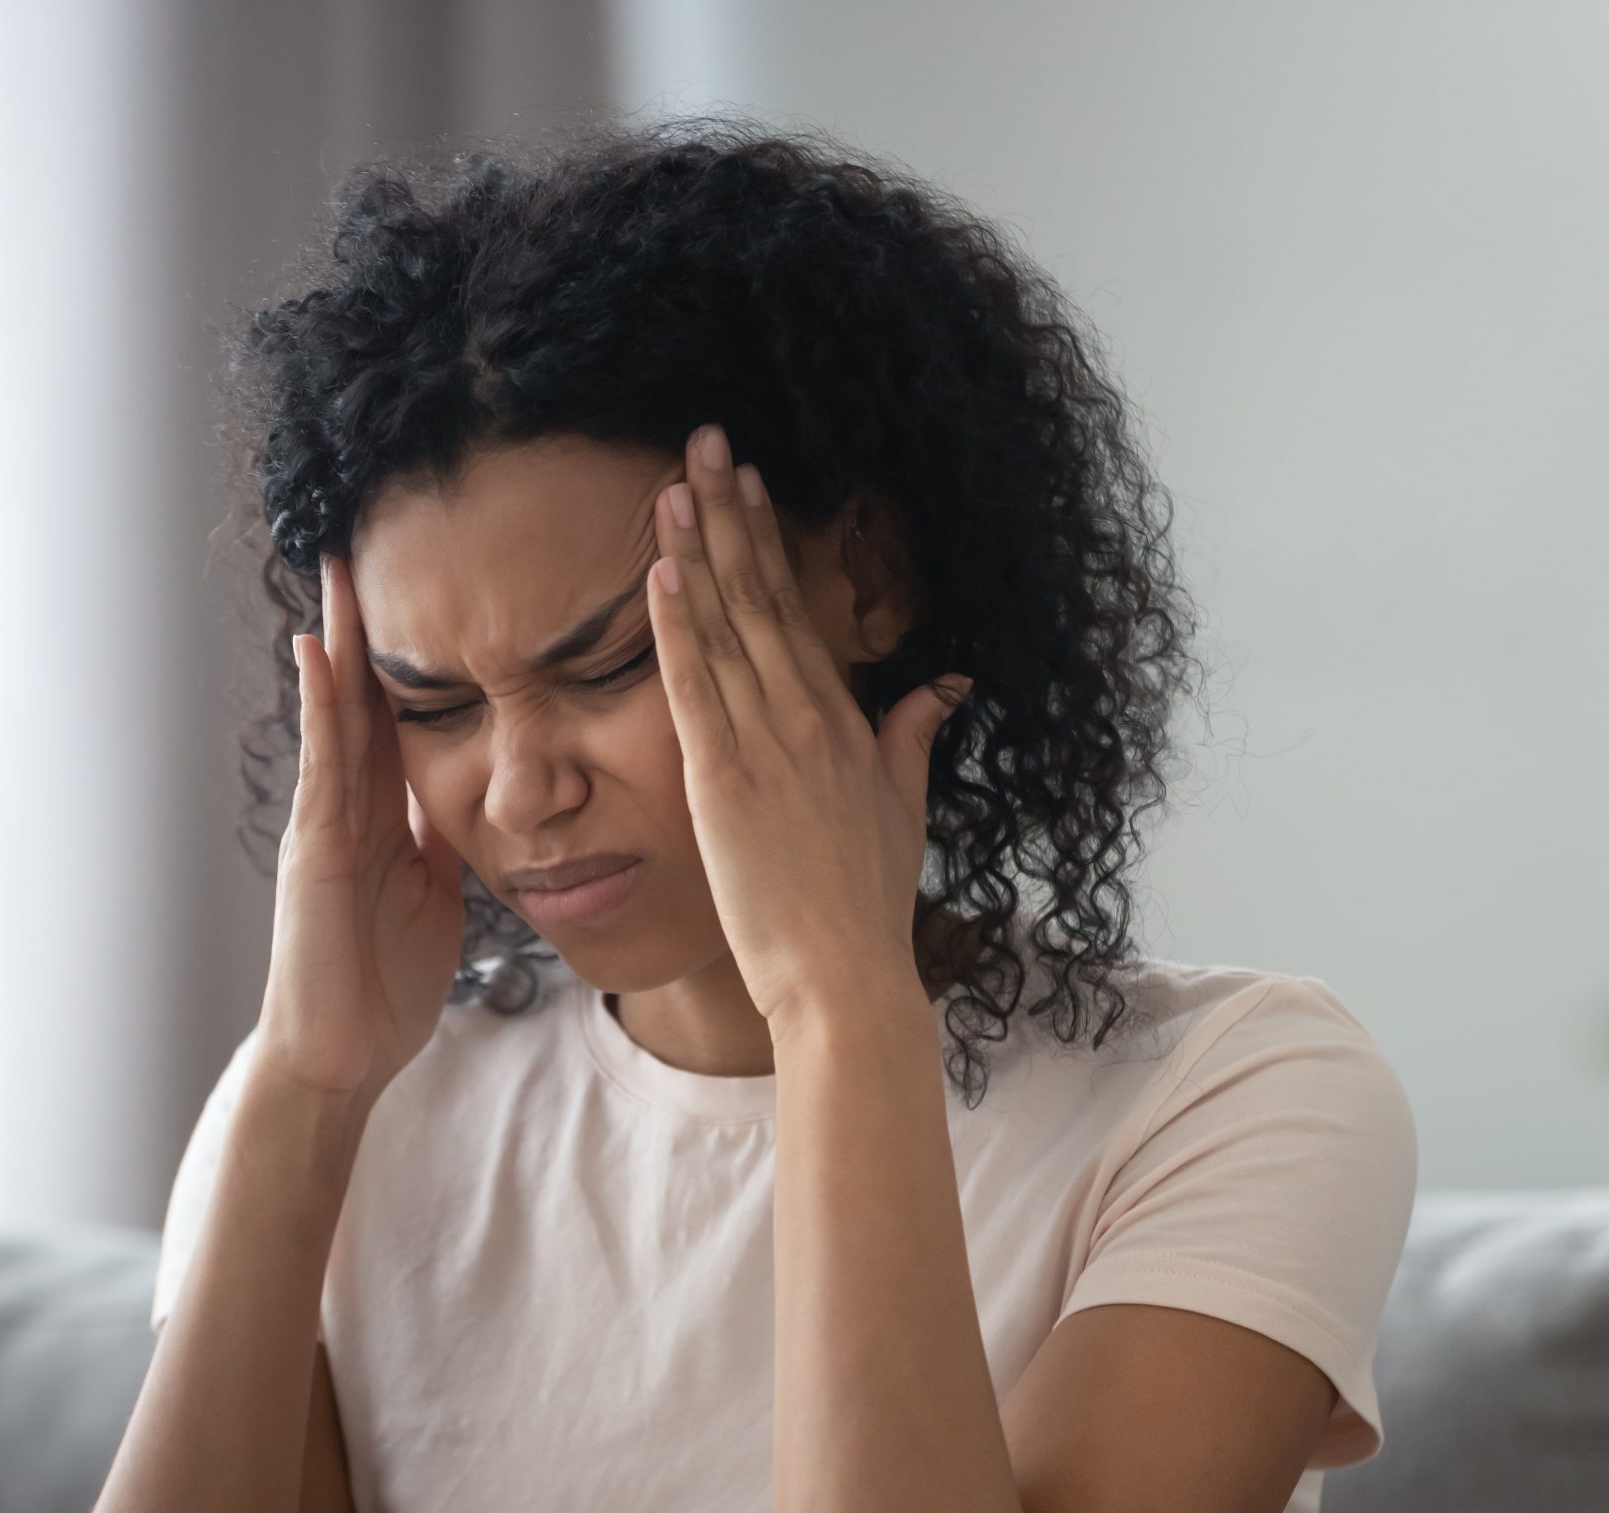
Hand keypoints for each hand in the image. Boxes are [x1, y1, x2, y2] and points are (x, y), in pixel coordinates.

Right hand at [257, 553, 468, 1107]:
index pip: (395, 715)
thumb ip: (441, 841)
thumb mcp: (433, 895)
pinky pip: (320, 764)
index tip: (423, 585)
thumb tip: (476, 800)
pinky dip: (321, 707)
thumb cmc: (381, 985)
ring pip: (334, 714)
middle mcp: (344, 806)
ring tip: (338, 570)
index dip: (408, 652)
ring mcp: (323, 823)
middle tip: (368, 541)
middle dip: (366, 623)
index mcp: (380, 815)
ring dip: (337, 640)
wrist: (341, 1056)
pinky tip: (321, 654)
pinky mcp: (314, 850)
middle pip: (359, 696)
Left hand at [646, 425, 968, 1042]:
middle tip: (702, 441)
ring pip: (725, 625)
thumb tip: (945, 686)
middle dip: (727, 513)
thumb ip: (914, 737)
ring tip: (672, 482)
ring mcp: (766, 745)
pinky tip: (663, 571)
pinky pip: (695, 687)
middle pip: (758, 594)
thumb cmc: (868, 904)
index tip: (744, 482)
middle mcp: (805, 717)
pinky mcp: (724, 781)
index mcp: (841, 720)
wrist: (846, 975)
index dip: (764, 540)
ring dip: (697, 548)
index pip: (794, 608)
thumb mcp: (904, 808)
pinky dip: (678, 625)